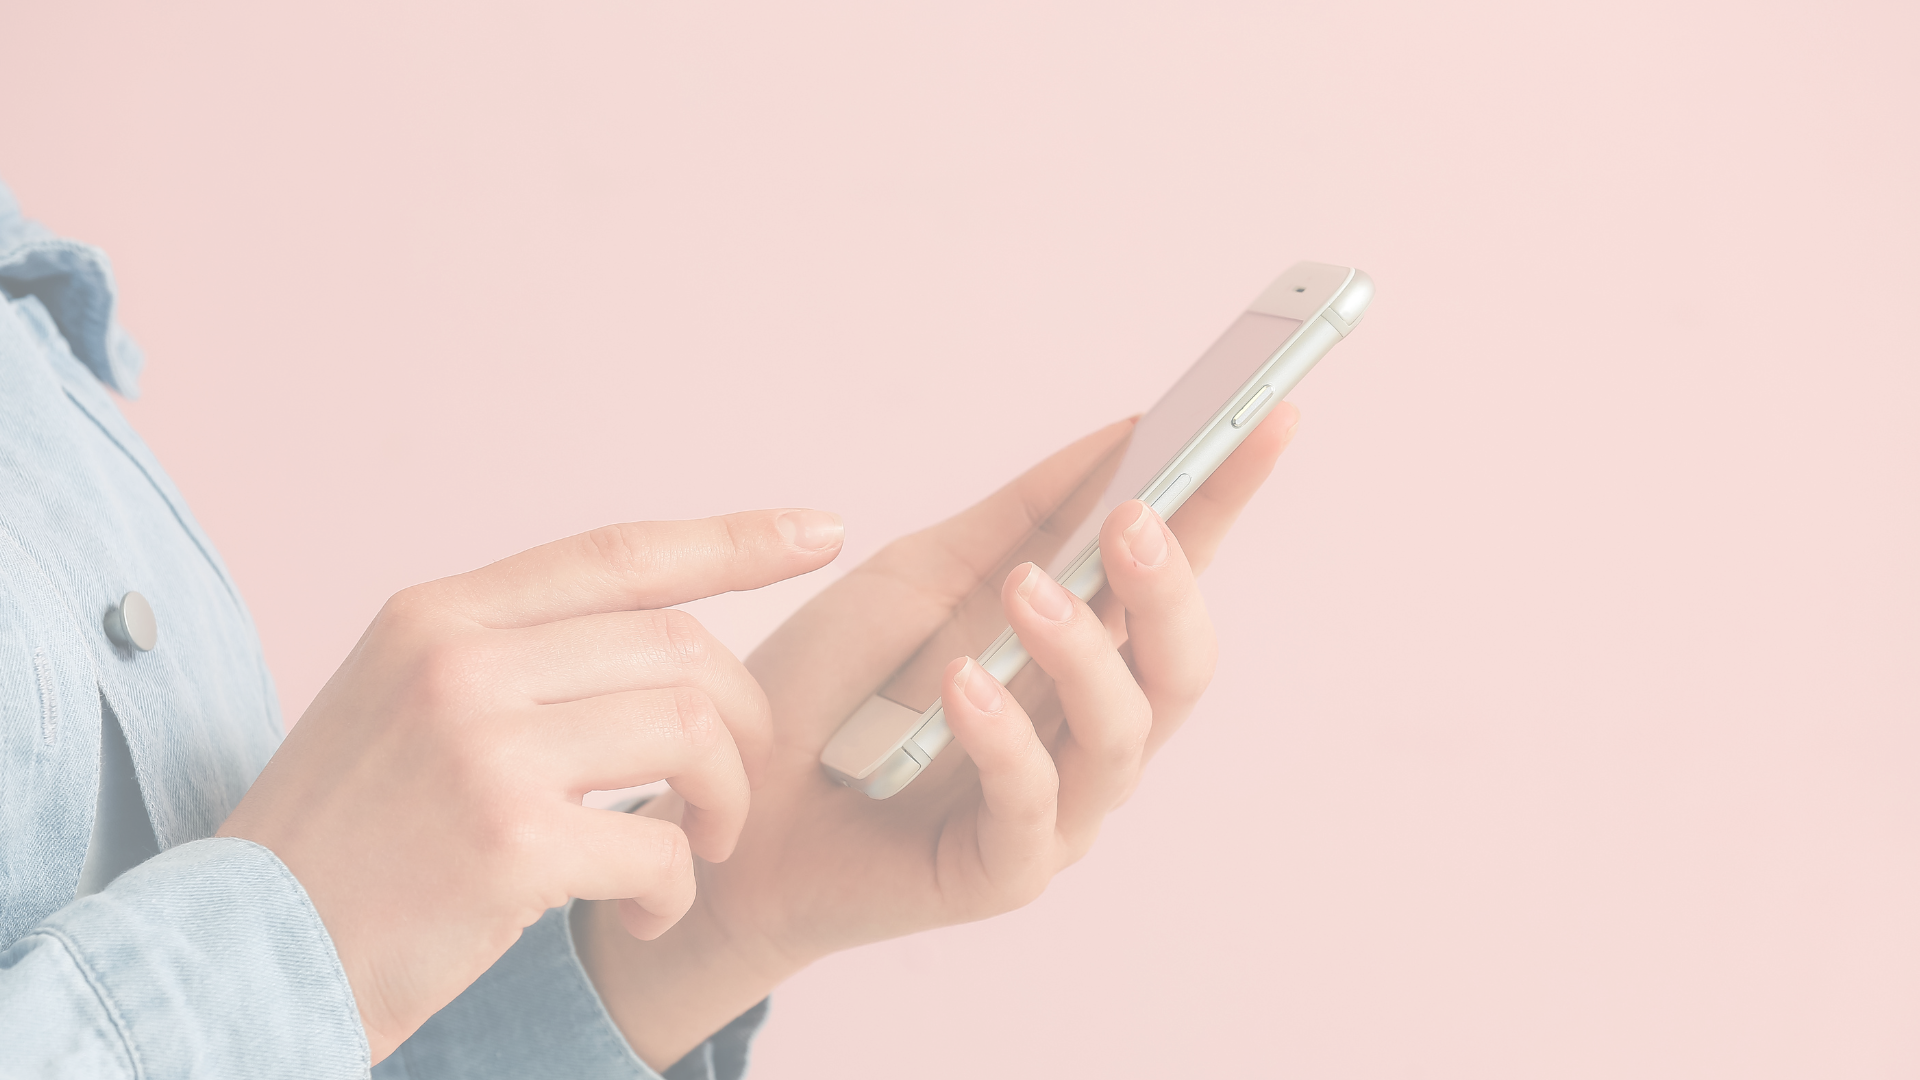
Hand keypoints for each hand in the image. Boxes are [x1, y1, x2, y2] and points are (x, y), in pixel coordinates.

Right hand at [217, 510, 844, 1061]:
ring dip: (722, 803)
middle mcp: (458, 658)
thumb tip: (653, 635)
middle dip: (741, 723)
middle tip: (727, 793)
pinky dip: (675, 889)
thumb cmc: (344, 839)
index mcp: (437, 613)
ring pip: (690, 730)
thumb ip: (509, 652)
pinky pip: (659, 847)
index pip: (618, 554)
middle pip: (678, 648)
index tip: (821, 530)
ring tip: (695, 851)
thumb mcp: (401, 700)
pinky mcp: (507, 841)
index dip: (733, 539)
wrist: (242, 954)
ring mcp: (481, 745)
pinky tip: (640, 915)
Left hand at [575, 406, 1298, 1067]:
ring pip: (1125, 731)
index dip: (1226, 499)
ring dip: (1084, 650)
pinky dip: (1003, 735)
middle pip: (1182, 663)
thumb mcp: (922, 576)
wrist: (729, 805)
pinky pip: (1033, 803)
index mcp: (1082, 652)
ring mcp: (1057, 806)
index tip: (1268, 417)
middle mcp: (1087, 730)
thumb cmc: (834, 692)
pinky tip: (962, 683)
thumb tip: (1127, 429)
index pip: (1177, 572)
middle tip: (1136, 517)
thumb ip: (1023, 517)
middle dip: (1174, 586)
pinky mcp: (1002, 869)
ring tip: (1026, 589)